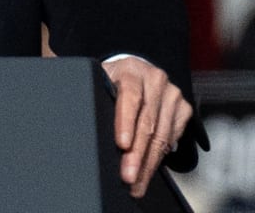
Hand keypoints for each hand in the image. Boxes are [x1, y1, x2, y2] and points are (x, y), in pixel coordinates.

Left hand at [103, 57, 192, 197]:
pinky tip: (148, 170)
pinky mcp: (183, 109)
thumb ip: (89, 88)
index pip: (130, 96)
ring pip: (162, 134)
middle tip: (128, 176)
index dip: (125, 122)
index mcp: (131, 71)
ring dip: (149, 162)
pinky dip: (159, 157)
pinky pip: (172, 138)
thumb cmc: (112, 80)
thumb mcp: (99, 79)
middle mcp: (155, 80)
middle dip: (137, 154)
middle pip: (147, 122)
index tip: (121, 145)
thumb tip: (72, 94)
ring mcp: (172, 94)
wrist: (137, 73)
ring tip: (137, 182)